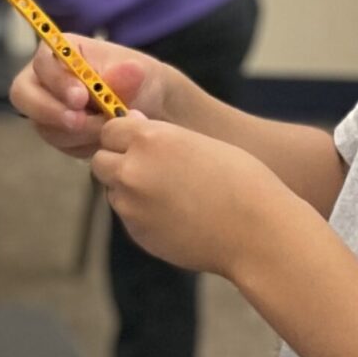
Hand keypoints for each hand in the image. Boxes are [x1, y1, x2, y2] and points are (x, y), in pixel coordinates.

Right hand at [8, 36, 165, 154]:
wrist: (152, 108)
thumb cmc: (140, 82)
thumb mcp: (139, 75)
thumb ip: (126, 77)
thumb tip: (129, 69)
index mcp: (62, 51)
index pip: (43, 63)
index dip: (57, 82)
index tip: (81, 98)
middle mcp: (46, 78)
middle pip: (24, 96)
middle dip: (51, 112)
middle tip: (80, 123)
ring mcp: (47, 106)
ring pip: (45, 125)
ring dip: (78, 132)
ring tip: (108, 127)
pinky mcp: (55, 131)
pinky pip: (60, 144)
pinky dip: (84, 144)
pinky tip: (104, 136)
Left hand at [90, 116, 296, 279]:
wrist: (257, 231)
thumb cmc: (240, 181)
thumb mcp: (199, 142)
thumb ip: (160, 136)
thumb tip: (132, 124)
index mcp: (150, 139)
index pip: (110, 130)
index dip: (123, 137)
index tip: (138, 144)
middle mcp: (132, 169)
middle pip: (100, 161)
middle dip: (118, 163)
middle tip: (148, 171)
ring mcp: (130, 204)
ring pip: (113, 191)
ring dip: (129, 191)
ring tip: (171, 196)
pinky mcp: (136, 232)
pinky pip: (128, 217)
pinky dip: (142, 215)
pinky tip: (175, 216)